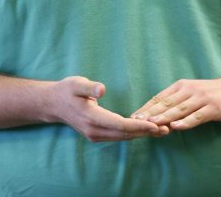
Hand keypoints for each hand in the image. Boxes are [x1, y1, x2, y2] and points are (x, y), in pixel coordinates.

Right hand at [46, 76, 169, 141]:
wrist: (53, 104)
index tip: (155, 124)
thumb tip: (102, 89)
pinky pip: (119, 136)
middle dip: (146, 132)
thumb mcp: (76, 83)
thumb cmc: (67, 90)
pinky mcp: (97, 134)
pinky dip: (134, 133)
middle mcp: (94, 131)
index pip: (120, 125)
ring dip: (142, 134)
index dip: (139, 126)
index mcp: (92, 118)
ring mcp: (95, 135)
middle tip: (167, 129)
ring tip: (162, 130)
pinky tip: (146, 129)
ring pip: (123, 137)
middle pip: (125, 134)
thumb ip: (89, 86)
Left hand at [130, 77, 220, 130]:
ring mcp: (202, 98)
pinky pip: (197, 116)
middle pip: (166, 103)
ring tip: (152, 124)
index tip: (132, 117)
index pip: (159, 98)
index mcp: (181, 86)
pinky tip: (176, 127)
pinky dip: (186, 122)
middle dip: (150, 113)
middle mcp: (189, 90)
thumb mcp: (191, 93)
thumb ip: (176, 102)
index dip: (146, 107)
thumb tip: (155, 114)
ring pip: (179, 109)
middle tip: (136, 122)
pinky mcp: (213, 108)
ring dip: (165, 117)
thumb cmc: (211, 94)